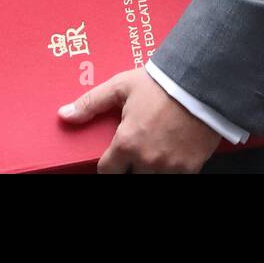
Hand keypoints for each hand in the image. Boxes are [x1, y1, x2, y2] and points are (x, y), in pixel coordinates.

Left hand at [57, 69, 221, 172]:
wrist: (200, 83)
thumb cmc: (158, 84)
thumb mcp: (119, 87)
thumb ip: (90, 103)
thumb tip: (63, 115)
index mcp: (127, 143)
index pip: (107, 172)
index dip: (108, 166)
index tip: (111, 160)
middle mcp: (147, 161)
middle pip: (132, 178)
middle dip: (131, 167)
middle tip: (137, 150)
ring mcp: (170, 167)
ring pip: (153, 179)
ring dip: (151, 169)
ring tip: (154, 150)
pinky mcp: (191, 168)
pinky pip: (176, 177)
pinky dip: (173, 169)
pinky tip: (172, 153)